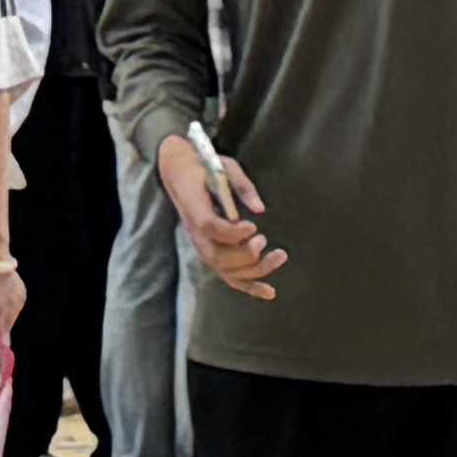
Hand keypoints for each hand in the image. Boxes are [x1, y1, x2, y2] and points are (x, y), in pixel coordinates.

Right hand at [162, 131, 283, 297]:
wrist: (178, 171)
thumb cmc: (203, 165)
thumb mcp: (224, 164)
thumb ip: (242, 185)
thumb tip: (260, 209)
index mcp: (194, 206)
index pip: (209, 228)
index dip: (232, 233)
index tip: (253, 227)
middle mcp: (195, 231)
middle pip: (217, 256)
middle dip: (245, 255)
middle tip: (263, 240)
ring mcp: (202, 244)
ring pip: (225, 270)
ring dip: (254, 271)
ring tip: (278, 256)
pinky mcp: (211, 250)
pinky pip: (228, 275)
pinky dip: (249, 286)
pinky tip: (269, 292)